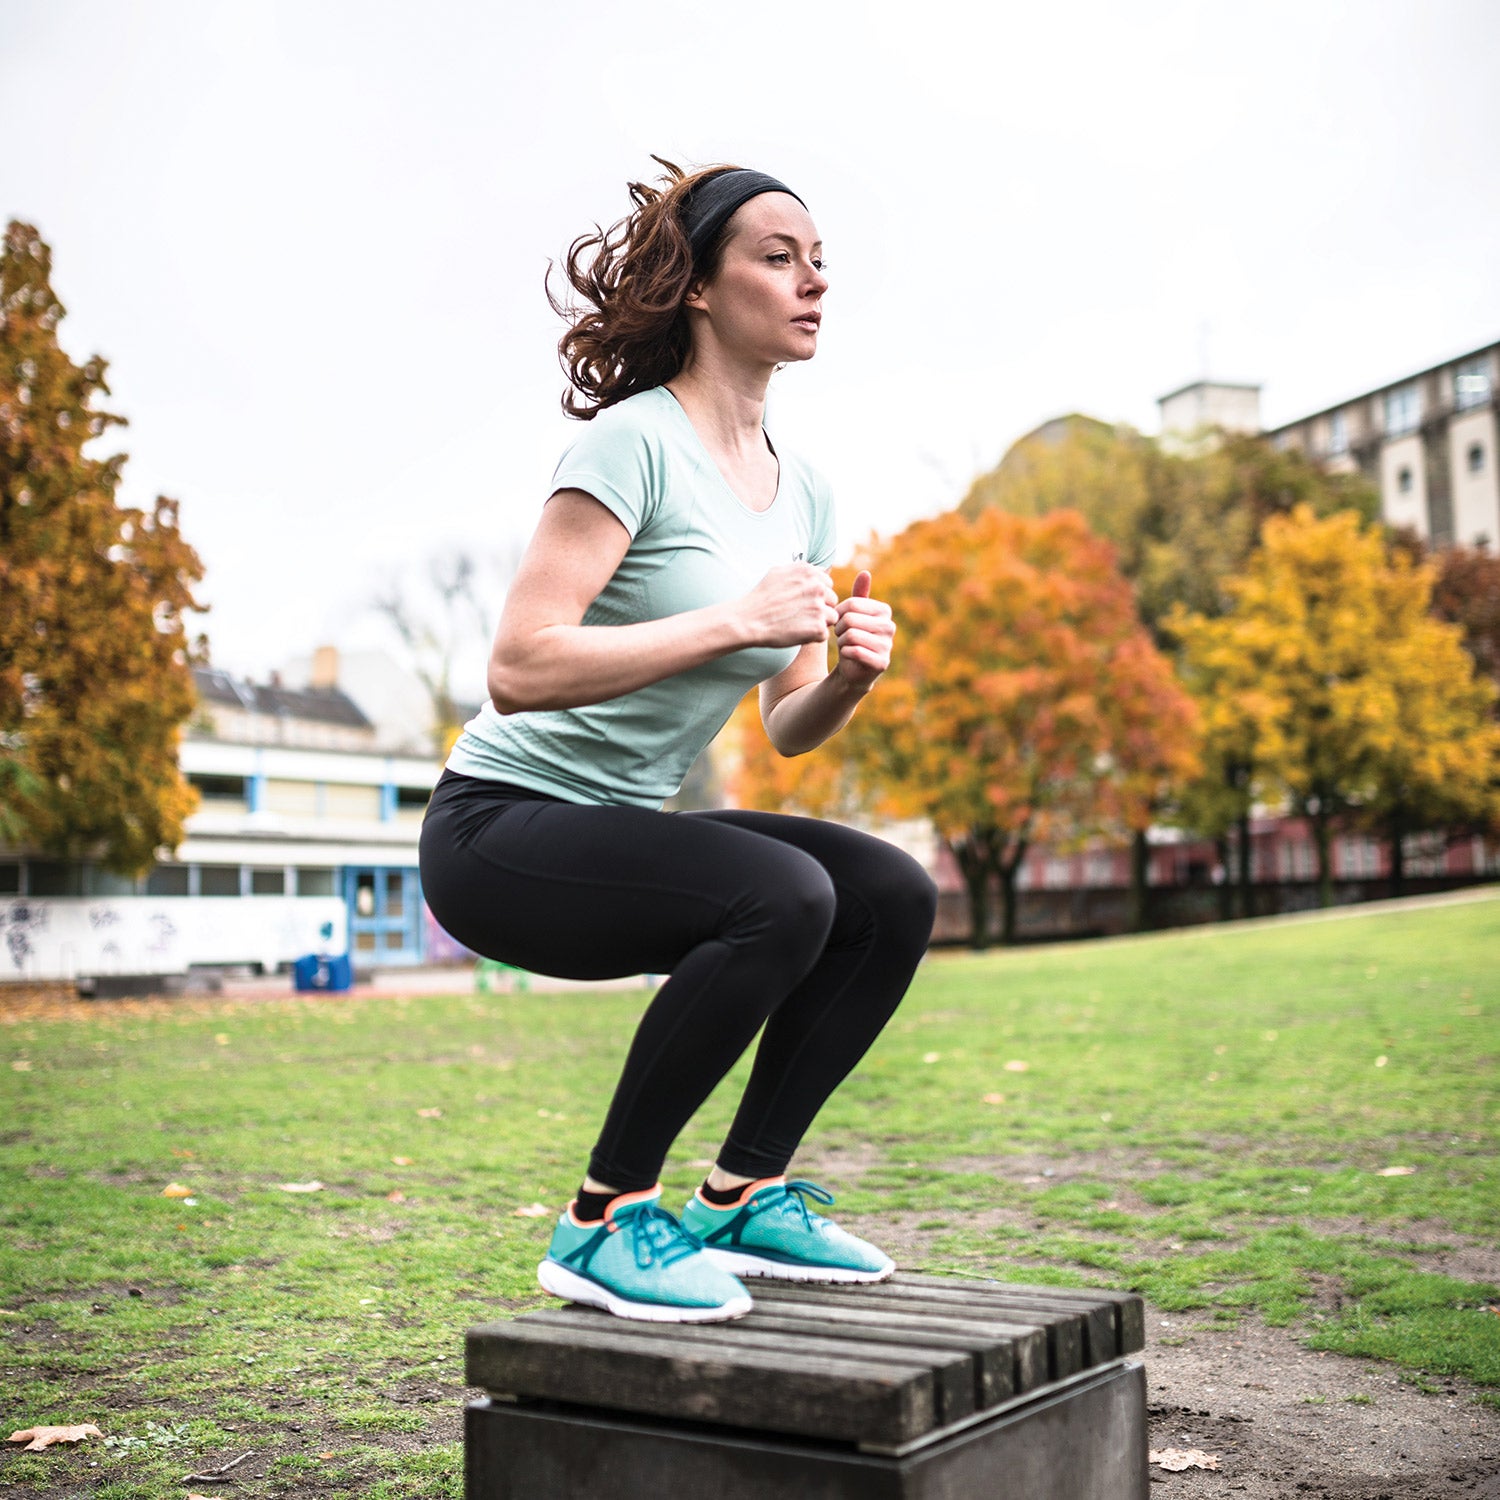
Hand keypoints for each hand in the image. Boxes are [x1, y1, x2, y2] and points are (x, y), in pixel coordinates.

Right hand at [742, 562, 838, 647]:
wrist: (748, 620)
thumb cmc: (761, 598)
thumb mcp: (779, 572)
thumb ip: (801, 571)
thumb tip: (816, 570)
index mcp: (810, 572)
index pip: (827, 585)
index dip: (816, 596)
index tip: (801, 602)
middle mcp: (817, 587)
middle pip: (832, 600)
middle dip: (820, 608)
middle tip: (799, 615)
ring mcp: (819, 607)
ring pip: (832, 617)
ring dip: (819, 622)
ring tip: (799, 624)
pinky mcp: (817, 627)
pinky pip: (824, 634)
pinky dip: (813, 637)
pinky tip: (797, 633)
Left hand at [833, 571, 893, 690]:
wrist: (852, 668)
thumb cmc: (851, 637)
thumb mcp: (852, 615)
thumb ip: (859, 595)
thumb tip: (865, 572)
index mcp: (884, 610)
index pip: (852, 604)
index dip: (838, 614)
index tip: (840, 622)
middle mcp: (890, 626)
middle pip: (850, 619)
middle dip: (839, 629)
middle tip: (841, 636)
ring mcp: (888, 645)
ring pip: (851, 635)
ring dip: (841, 641)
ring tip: (845, 644)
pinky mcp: (882, 662)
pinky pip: (855, 651)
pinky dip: (845, 653)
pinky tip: (848, 655)